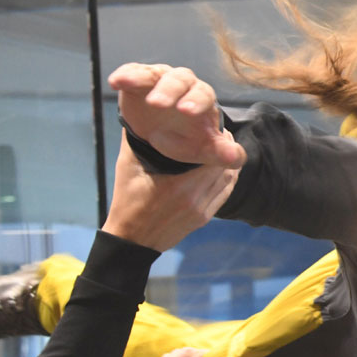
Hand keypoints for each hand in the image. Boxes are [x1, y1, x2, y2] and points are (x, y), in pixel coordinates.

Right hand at [102, 134, 238, 251]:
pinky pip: (225, 194)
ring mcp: (203, 211)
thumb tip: (139, 116)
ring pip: (229, 181)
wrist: (131, 241)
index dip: (218, 140)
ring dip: (228, 163)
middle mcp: (197, 199)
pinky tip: (222, 168)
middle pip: (225, 167)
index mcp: (181, 186)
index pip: (213, 157)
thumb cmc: (127, 202)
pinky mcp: (204, 218)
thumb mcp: (128, 168)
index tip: (214, 127)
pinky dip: (227, 179)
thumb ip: (135, 141)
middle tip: (219, 134)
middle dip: (225, 149)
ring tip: (221, 148)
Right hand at [109, 62, 245, 166]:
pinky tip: (115, 82)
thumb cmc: (188, 139)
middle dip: (169, 90)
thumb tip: (235, 158)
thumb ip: (221, 153)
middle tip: (158, 104)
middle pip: (179, 80)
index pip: (203, 95)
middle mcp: (183, 85)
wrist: (164, 136)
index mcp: (202, 99)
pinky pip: (132, 72)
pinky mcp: (138, 81)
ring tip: (124, 83)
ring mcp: (159, 80)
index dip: (196, 102)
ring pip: (153, 73)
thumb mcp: (203, 150)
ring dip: (139, 78)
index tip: (187, 112)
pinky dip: (125, 75)